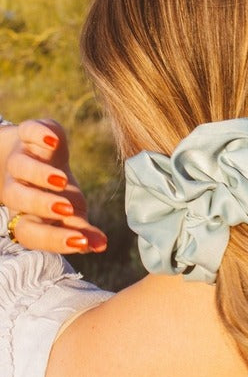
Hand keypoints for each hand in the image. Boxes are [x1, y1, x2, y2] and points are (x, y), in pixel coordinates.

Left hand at [0, 120, 107, 253]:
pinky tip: (54, 142)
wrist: (34, 155)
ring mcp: (22, 159)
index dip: (52, 239)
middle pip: (16, 198)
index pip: (29, 232)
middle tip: (67, 210)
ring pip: (20, 167)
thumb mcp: (73, 211)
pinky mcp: (28, 134)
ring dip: (40, 175)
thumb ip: (83, 229)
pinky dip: (40, 135)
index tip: (82, 242)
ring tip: (63, 180)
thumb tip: (101, 245)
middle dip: (41, 205)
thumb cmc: (58, 192)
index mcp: (27, 213)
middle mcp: (19, 187)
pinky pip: (27, 131)